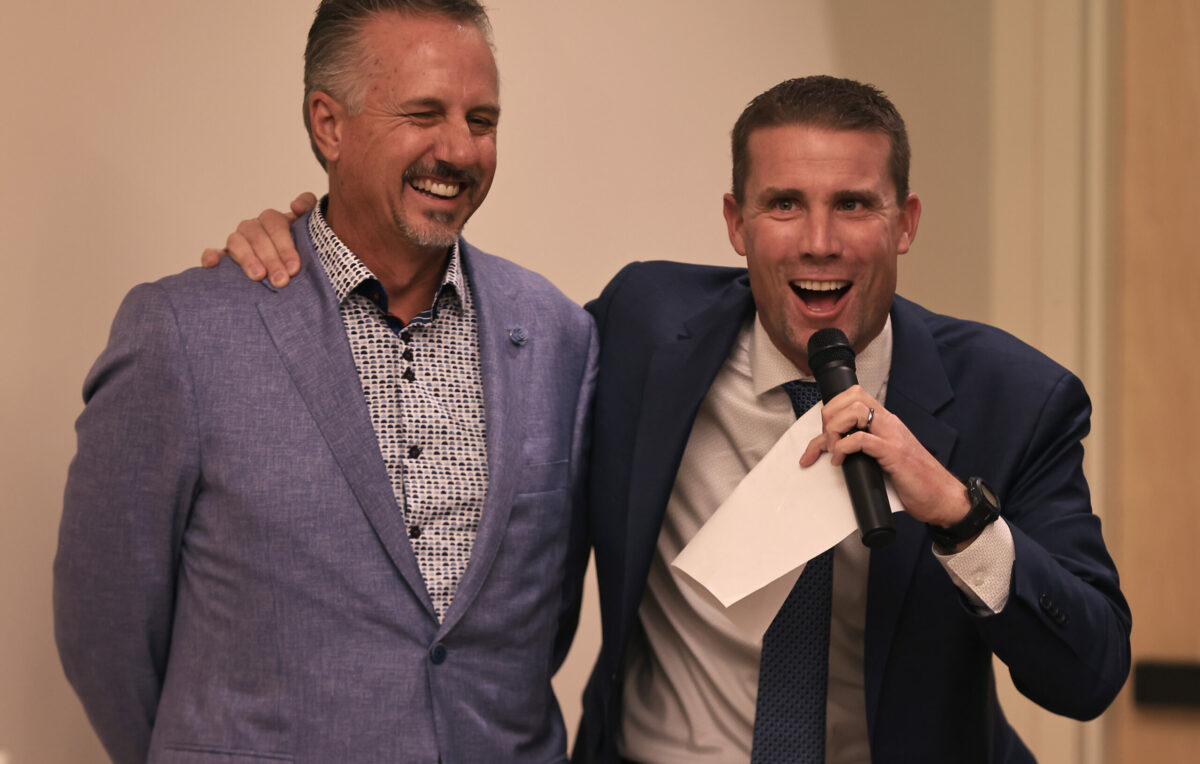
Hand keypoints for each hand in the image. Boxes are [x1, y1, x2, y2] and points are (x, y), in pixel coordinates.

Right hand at [199, 192, 317, 286]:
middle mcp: (253, 227)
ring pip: (236, 243)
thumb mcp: (309, 227)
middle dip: (271, 259)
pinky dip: (211, 256)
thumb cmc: (299, 246)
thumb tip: (294, 206)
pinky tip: (212, 264)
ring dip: (247, 259)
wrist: (288, 266)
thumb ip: (308, 207)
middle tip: (281, 280)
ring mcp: (237, 240)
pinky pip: (213, 252)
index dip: (285, 246)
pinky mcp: (224, 255)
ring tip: (258, 277)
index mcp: (272, 220)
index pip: (276, 225)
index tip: (294, 268)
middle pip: (258, 237)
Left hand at [799, 385, 969, 528]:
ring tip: (833, 451)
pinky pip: (861, 439)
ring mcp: (892, 436)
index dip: (833, 409)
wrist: (943, 497)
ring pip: (854, 411)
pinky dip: (843, 448)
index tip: (823, 433)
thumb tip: (838, 448)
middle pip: (851, 397)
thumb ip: (867, 448)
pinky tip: (841, 461)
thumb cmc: (916, 481)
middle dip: (829, 416)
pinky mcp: (894, 453)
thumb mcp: (886, 458)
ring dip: (835, 430)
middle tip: (826, 442)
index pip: (855, 395)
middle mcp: (889, 423)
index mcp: (887, 422)